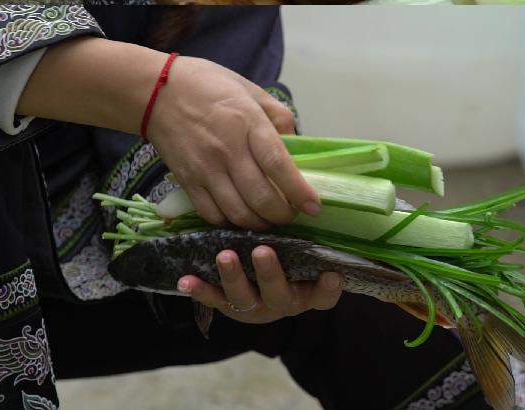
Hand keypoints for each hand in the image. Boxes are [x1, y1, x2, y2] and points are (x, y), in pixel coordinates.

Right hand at [146, 55, 320, 229]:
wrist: (155, 91)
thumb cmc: (207, 85)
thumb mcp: (250, 89)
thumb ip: (277, 116)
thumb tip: (295, 144)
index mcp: (247, 123)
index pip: (278, 165)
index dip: (298, 190)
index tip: (314, 206)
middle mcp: (227, 150)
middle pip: (260, 197)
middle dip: (283, 214)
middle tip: (293, 214)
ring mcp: (204, 169)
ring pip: (237, 212)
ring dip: (259, 224)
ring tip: (270, 219)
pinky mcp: (186, 181)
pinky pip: (211, 214)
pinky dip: (230, 223)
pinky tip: (241, 216)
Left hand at [179, 246, 341, 323]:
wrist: (267, 292)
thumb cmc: (297, 264)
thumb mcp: (313, 257)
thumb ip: (323, 246)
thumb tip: (338, 218)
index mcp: (308, 293)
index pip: (324, 297)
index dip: (328, 289)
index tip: (332, 275)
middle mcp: (284, 303)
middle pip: (280, 294)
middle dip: (270, 273)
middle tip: (263, 251)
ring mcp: (255, 307)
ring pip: (244, 297)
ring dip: (233, 277)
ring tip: (225, 255)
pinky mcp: (229, 306)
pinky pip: (214, 300)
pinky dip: (200, 290)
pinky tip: (187, 279)